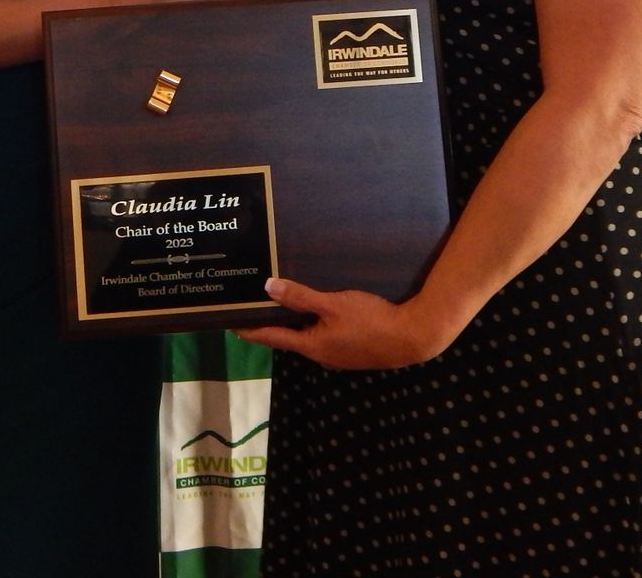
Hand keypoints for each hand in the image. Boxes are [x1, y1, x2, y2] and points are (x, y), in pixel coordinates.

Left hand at [232, 278, 459, 369]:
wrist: (412, 338)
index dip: (249, 329)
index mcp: (311, 346)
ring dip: (292, 321)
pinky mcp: (351, 348)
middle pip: (288, 337)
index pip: (271, 337)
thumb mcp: (333, 304)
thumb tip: (268, 288)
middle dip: (270, 322)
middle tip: (252, 306)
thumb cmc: (370, 321)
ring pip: (307, 335)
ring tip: (278, 303)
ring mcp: (337, 353)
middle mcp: (320, 353)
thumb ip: (301, 297)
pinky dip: (312, 322)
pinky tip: (314, 309)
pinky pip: (323, 334)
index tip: (229, 322)